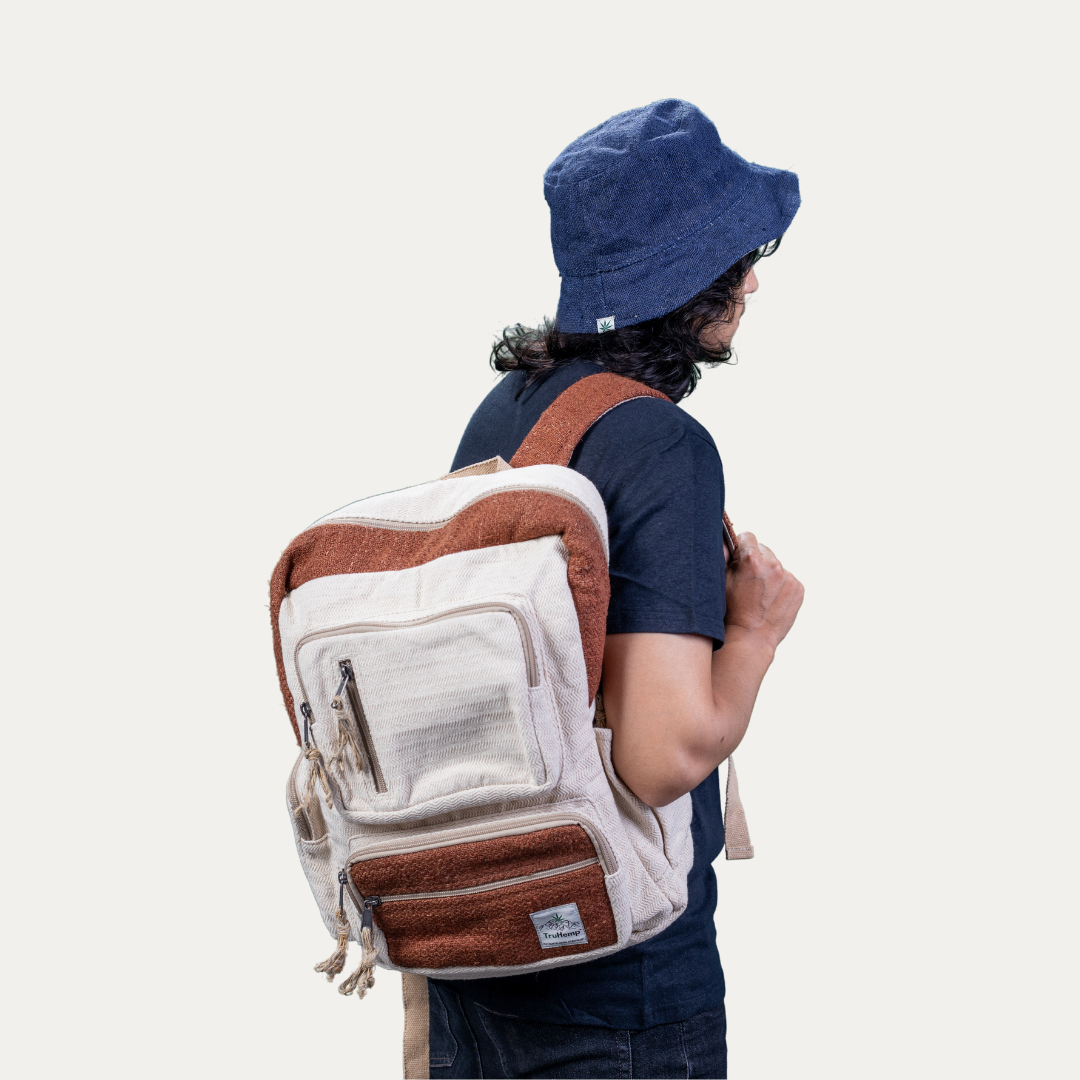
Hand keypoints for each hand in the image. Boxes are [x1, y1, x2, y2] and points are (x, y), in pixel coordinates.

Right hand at [725, 532, 803, 650]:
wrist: (751, 637)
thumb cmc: (731, 611)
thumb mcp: (720, 581)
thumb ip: (724, 556)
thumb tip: (726, 540)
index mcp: (751, 559)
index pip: (747, 536)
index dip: (740, 547)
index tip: (738, 558)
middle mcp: (773, 565)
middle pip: (763, 550)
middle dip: (756, 560)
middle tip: (748, 580)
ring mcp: (788, 577)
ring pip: (776, 565)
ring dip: (769, 573)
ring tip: (759, 593)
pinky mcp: (798, 589)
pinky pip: (787, 579)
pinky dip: (780, 586)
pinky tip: (770, 599)